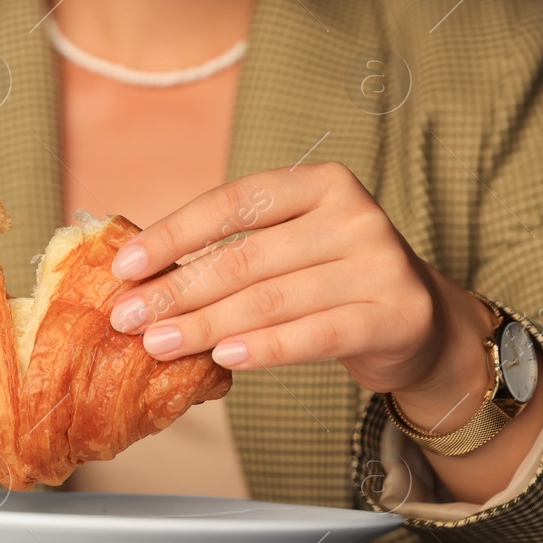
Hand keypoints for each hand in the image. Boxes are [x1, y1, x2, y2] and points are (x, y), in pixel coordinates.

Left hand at [104, 163, 491, 410]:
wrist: (420, 325)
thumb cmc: (329, 281)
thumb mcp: (286, 249)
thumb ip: (227, 252)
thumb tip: (136, 279)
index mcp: (320, 183)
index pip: (233, 203)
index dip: (172, 234)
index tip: (122, 267)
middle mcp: (355, 216)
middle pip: (245, 257)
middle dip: (176, 290)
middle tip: (126, 318)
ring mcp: (381, 264)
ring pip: (272, 299)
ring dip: (205, 325)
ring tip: (157, 344)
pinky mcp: (397, 316)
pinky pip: (316, 334)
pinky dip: (265, 348)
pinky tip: (223, 358)